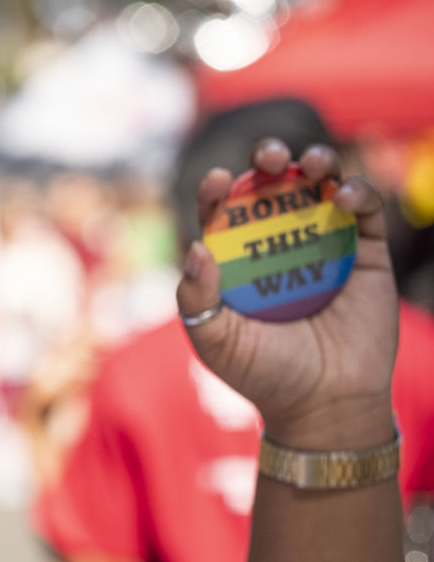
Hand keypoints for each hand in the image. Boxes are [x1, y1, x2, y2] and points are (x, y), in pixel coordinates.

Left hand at [177, 139, 397, 449]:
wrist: (323, 405)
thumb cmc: (263, 374)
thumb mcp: (215, 340)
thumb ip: (196, 298)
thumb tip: (195, 248)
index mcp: (236, 260)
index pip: (222, 213)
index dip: (217, 191)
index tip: (215, 181)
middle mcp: (277, 244)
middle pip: (272, 186)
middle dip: (269, 159)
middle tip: (270, 156)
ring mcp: (322, 244)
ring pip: (319, 186)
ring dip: (316, 162)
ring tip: (310, 163)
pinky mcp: (365, 253)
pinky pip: (365, 211)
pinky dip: (357, 192)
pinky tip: (343, 197)